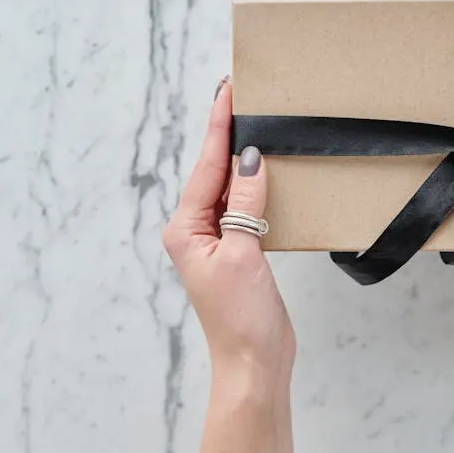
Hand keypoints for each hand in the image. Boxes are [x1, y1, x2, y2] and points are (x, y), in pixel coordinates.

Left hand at [163, 77, 294, 452]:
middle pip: (212, 171)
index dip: (219, 126)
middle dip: (227, 133)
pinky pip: (244, 206)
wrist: (254, 362)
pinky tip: (267, 170)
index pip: (206, 166)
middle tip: (240, 94)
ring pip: (228, 187)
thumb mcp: (243, 253)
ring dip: (241, 156)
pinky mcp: (238, 251)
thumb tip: (249, 157)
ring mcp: (216, 241)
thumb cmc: (242, 317)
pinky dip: (255, 184)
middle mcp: (195, 230)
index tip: (227, 90)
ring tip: (254, 121)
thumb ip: (244, 203)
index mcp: (185, 228)